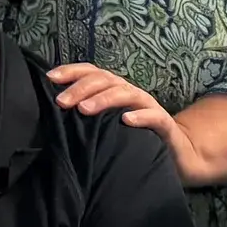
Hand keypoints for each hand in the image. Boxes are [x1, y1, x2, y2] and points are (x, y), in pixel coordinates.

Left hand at [48, 64, 207, 184]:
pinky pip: (153, 117)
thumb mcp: (106, 125)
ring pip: (126, 94)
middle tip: (62, 102)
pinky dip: (140, 117)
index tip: (50, 78)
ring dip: (104, 99)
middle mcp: (130, 93)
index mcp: (115, 90)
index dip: (72, 71)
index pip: (92, 73)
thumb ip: (86, 116)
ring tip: (84, 109)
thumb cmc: (134, 138)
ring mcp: (148, 107)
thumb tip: (53, 112)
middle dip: (81, 88)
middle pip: (105, 81)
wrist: (176, 154)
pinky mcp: (164, 125)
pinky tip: (125, 120)